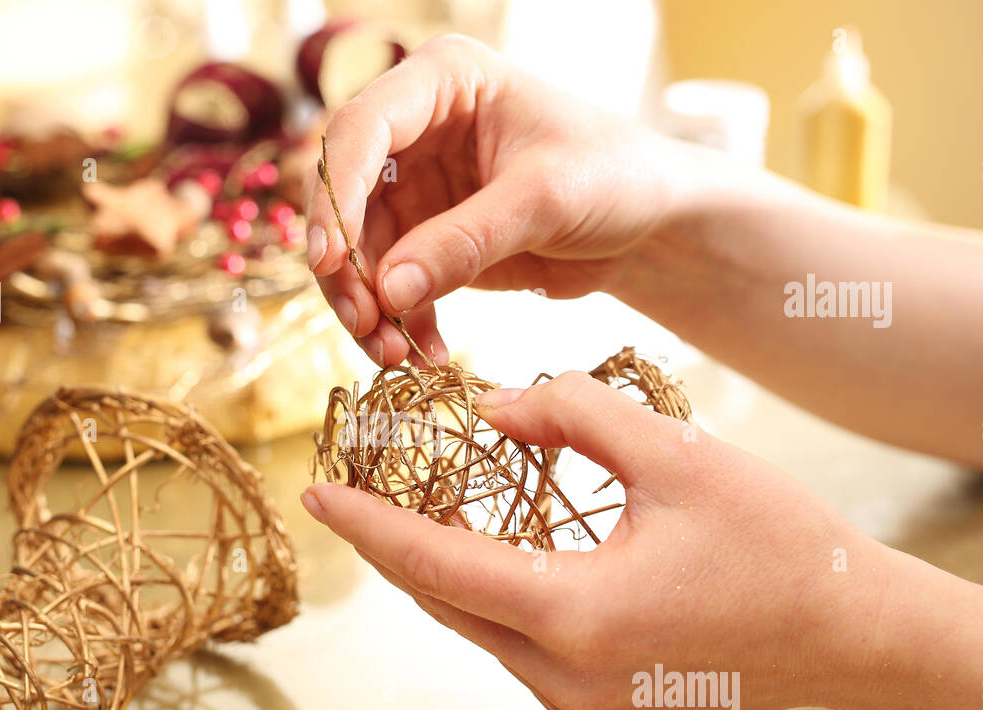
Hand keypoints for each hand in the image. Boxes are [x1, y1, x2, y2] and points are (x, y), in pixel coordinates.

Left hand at [300, 372, 885, 709]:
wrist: (850, 635)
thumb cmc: (773, 539)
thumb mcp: (676, 453)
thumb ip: (572, 416)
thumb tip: (491, 410)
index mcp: (576, 614)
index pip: (437, 563)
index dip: (370, 525)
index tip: (317, 493)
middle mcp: (567, 683)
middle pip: (452, 606)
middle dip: (405, 551)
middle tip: (367, 500)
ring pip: (488, 639)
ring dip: (464, 584)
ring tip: (449, 526)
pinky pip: (528, 669)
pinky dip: (514, 622)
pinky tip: (532, 580)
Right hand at [305, 34, 698, 367]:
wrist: (650, 224)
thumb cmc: (615, 177)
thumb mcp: (544, 200)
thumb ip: (465, 241)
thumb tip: (389, 291)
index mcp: (444, 80)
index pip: (362, 128)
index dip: (336, 195)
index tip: (332, 260)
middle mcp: (417, 128)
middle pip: (345, 195)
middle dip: (346, 267)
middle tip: (364, 324)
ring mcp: (417, 186)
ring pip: (359, 250)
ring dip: (369, 307)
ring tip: (394, 355)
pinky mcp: (427, 238)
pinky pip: (391, 284)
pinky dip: (399, 323)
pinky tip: (423, 355)